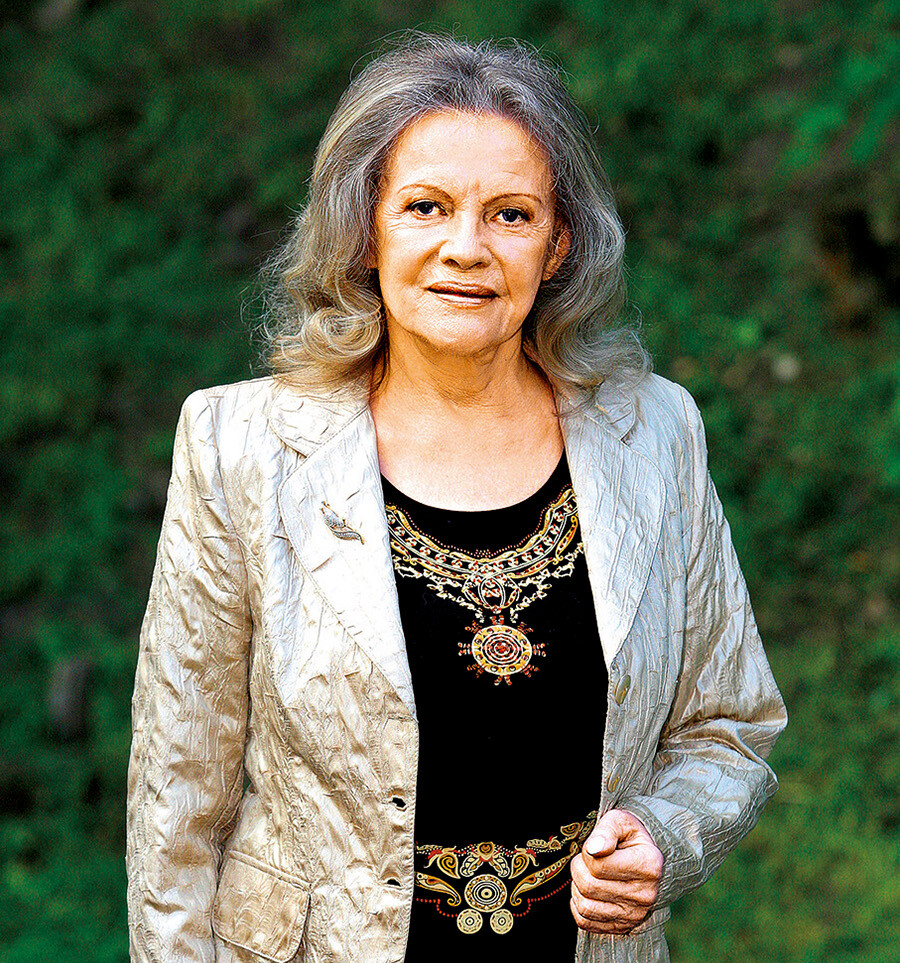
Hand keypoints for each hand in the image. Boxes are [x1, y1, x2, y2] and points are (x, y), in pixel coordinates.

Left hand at [570, 809, 662, 934]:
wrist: (643, 858)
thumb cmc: (628, 837)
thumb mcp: (620, 822)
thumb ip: (606, 831)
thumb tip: (592, 849)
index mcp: (648, 865)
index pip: (599, 865)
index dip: (586, 853)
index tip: (593, 847)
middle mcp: (645, 894)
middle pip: (589, 886)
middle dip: (578, 869)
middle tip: (585, 860)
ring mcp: (634, 914)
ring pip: (585, 906)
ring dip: (577, 888)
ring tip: (587, 875)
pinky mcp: (622, 927)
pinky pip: (585, 921)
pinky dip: (578, 906)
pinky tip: (588, 892)